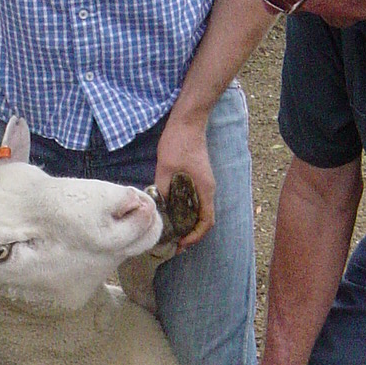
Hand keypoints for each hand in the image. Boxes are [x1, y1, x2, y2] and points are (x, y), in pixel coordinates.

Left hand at [155, 111, 213, 246]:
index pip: (207, 221)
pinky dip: (188, 212)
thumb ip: (162, 190)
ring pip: (201, 210)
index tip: (181, 242)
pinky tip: (174, 213)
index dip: (195, 236)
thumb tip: (157, 209)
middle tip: (174, 243)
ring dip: (190, 224)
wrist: (187, 121)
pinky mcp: (198, 177)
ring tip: (173, 232)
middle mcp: (208, 188)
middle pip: (205, 219)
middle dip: (192, 234)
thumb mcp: (165, 168)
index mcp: (205, 189)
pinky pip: (196, 201)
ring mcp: (204, 183)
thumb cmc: (179, 142)